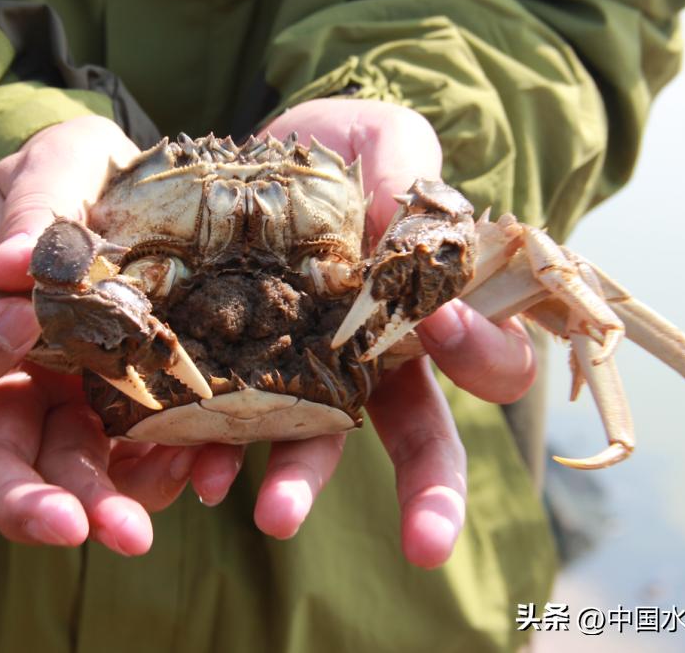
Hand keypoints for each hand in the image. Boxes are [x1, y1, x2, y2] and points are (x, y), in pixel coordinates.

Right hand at [0, 116, 195, 552]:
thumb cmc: (95, 168)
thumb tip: (6, 269)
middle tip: (72, 525)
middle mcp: (22, 374)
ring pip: (71, 478)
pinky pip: (149, 464)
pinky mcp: (147, 415)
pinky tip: (204, 473)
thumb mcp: (65, 160)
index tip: (25, 322)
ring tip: (137, 532)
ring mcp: (83, 402)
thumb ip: (36, 202)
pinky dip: (172, 474)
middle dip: (22, 498)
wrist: (171, 184)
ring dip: (101, 507)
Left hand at [256, 99, 536, 567]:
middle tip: (427, 546)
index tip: (444, 325)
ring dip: (302, 483)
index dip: (481, 353)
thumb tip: (416, 228)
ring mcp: (305, 375)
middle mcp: (376, 362)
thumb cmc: (342, 149)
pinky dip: (214, 452)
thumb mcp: (384, 138)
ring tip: (272, 516)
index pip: (490, 358)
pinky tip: (195, 470)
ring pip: (318, 444)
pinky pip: (231, 424)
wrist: (250, 155)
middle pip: (418, 438)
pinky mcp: (235, 371)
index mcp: (430, 313)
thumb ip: (410, 169)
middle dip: (427, 493)